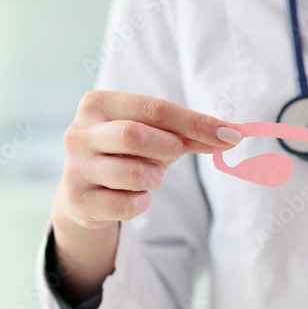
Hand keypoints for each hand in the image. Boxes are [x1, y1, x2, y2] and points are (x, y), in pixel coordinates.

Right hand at [55, 90, 242, 229]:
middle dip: (169, 148)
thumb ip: (189, 133)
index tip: (232, 136)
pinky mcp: (78, 202)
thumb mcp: (153, 136)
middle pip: (136, 135)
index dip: (197, 123)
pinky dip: (144, 202)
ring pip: (135, 172)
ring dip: (156, 177)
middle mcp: (79, 132)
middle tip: (175, 155)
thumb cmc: (126, 155)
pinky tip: (136, 196)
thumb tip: (232, 134)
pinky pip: (130, 204)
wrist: (84, 197)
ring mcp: (75, 168)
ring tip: (150, 176)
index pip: (155, 109)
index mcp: (98, 104)